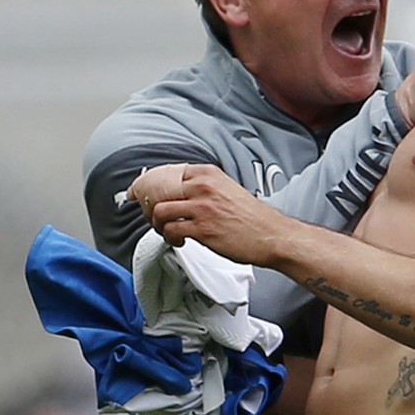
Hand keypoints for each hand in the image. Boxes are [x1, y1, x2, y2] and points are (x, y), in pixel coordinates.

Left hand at [127, 163, 286, 263]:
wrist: (271, 235)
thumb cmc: (252, 217)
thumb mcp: (227, 189)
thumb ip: (204, 187)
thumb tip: (179, 193)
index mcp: (208, 174)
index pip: (167, 174)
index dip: (150, 185)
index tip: (143, 194)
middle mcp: (203, 187)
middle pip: (158, 191)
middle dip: (149, 206)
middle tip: (153, 217)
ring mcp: (201, 207)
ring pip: (160, 212)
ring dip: (158, 224)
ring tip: (167, 230)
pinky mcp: (201, 229)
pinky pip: (170, 231)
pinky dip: (169, 238)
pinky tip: (179, 240)